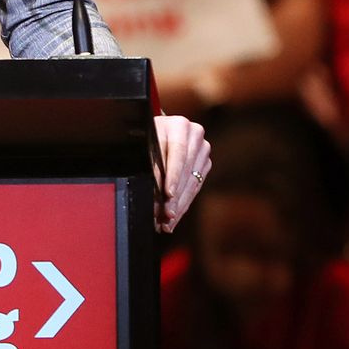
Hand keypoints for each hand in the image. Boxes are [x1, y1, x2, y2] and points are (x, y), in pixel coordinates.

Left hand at [152, 114, 211, 232]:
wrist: (156, 131)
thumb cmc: (145, 137)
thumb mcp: (144, 144)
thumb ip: (148, 160)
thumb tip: (152, 186)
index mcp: (179, 125)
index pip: (177, 152)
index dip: (173, 174)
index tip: (167, 193)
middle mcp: (195, 135)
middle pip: (185, 171)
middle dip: (174, 196)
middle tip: (165, 216)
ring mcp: (202, 149)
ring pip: (192, 182)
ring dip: (179, 205)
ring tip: (167, 222)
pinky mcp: (205, 163)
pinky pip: (195, 187)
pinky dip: (183, 204)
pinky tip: (174, 217)